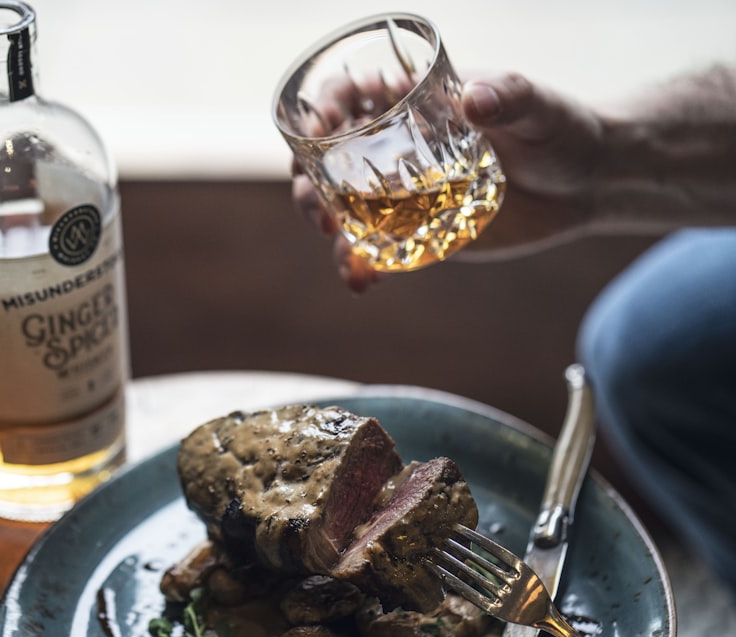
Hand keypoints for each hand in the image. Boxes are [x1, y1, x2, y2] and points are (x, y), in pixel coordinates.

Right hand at [291, 72, 603, 292]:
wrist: (585, 185)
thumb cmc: (561, 129)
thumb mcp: (539, 107)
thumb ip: (510, 97)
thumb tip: (475, 99)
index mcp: (412, 102)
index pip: (348, 97)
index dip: (321, 110)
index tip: (320, 132)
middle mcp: (395, 147)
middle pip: (326, 160)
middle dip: (308, 186)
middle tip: (320, 213)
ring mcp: (401, 193)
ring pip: (340, 208)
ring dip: (327, 231)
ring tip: (345, 258)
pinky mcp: (416, 232)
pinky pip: (374, 248)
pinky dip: (360, 266)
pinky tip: (362, 283)